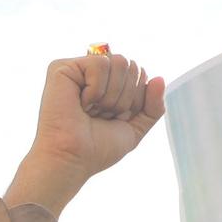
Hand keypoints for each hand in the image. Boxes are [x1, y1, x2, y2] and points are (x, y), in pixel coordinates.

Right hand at [6, 54, 164, 215]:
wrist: (72, 159)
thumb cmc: (96, 149)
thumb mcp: (134, 129)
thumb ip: (153, 106)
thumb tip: (159, 78)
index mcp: (106, 85)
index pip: (139, 74)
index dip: (135, 99)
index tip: (113, 119)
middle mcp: (91, 74)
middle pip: (130, 64)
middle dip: (124, 97)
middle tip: (101, 115)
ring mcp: (76, 70)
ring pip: (118, 62)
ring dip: (111, 95)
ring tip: (91, 110)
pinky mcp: (61, 68)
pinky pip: (99, 63)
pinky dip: (96, 89)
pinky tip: (81, 103)